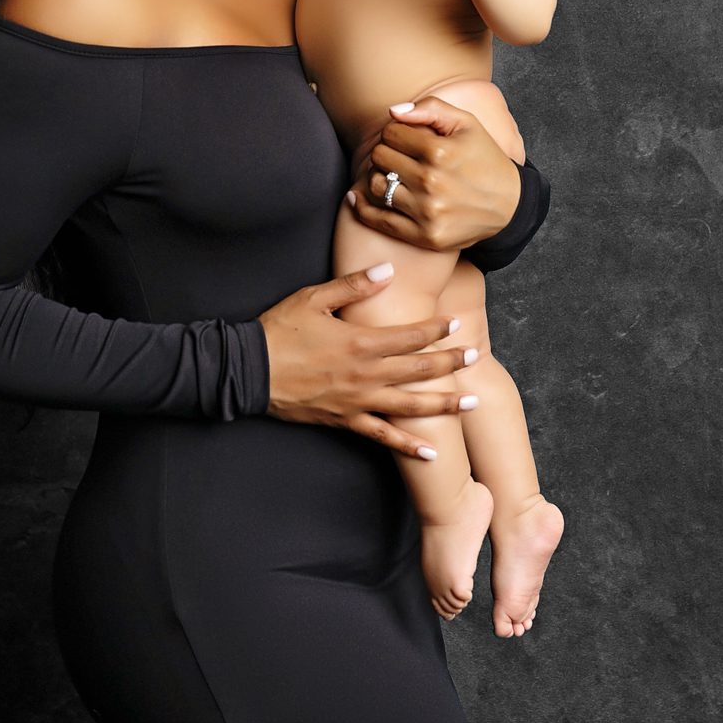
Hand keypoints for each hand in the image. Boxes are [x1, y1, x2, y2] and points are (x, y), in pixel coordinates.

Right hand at [258, 264, 477, 456]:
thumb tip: (387, 269)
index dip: (436, 330)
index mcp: (360, 341)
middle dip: (451, 364)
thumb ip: (354, 284)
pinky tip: (431, 453)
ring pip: (410, 406)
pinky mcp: (345, 420)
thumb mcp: (314, 297)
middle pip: (419, 370)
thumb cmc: (279, 330)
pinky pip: (382, 437)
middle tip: (475, 357)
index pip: (410, 335)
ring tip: (472, 404)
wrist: (248, 370)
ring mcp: (357, 401)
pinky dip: (407, 446)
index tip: (454, 325)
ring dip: (444, 405)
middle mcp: (365, 374)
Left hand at [346, 96, 523, 251]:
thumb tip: (392, 112)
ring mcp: (427, 212)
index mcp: (440, 151)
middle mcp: (432, 182)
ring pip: (375, 185)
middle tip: (398, 156)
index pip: (391, 133)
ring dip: (377, 176)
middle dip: (386, 152)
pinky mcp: (425, 236)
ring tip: (391, 175)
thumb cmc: (484, 159)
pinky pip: (379, 220)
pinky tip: (357, 197)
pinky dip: (363, 207)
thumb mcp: (467, 124)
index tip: (404, 138)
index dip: (395, 132)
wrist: (510, 205)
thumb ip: (431, 108)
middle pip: (380, 157)